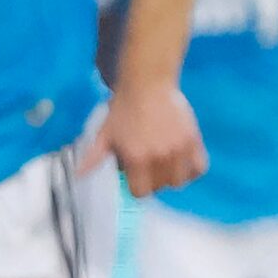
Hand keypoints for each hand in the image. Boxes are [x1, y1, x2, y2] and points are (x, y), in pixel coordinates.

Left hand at [86, 81, 205, 196]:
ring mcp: (179, 148)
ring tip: (163, 164)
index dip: (135, 187)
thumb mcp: (104, 134)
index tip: (134, 178)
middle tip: (147, 167)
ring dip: (171, 177)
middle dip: (151, 181)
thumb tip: (78, 176)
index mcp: (135, 157)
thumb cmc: (123, 110)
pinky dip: (192, 170)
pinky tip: (181, 162)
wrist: (146, 84)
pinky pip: (199, 167)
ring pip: (179, 181)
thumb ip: (93, 158)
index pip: (140, 192)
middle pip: (160, 187)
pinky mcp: (193, 139)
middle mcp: (159, 155)